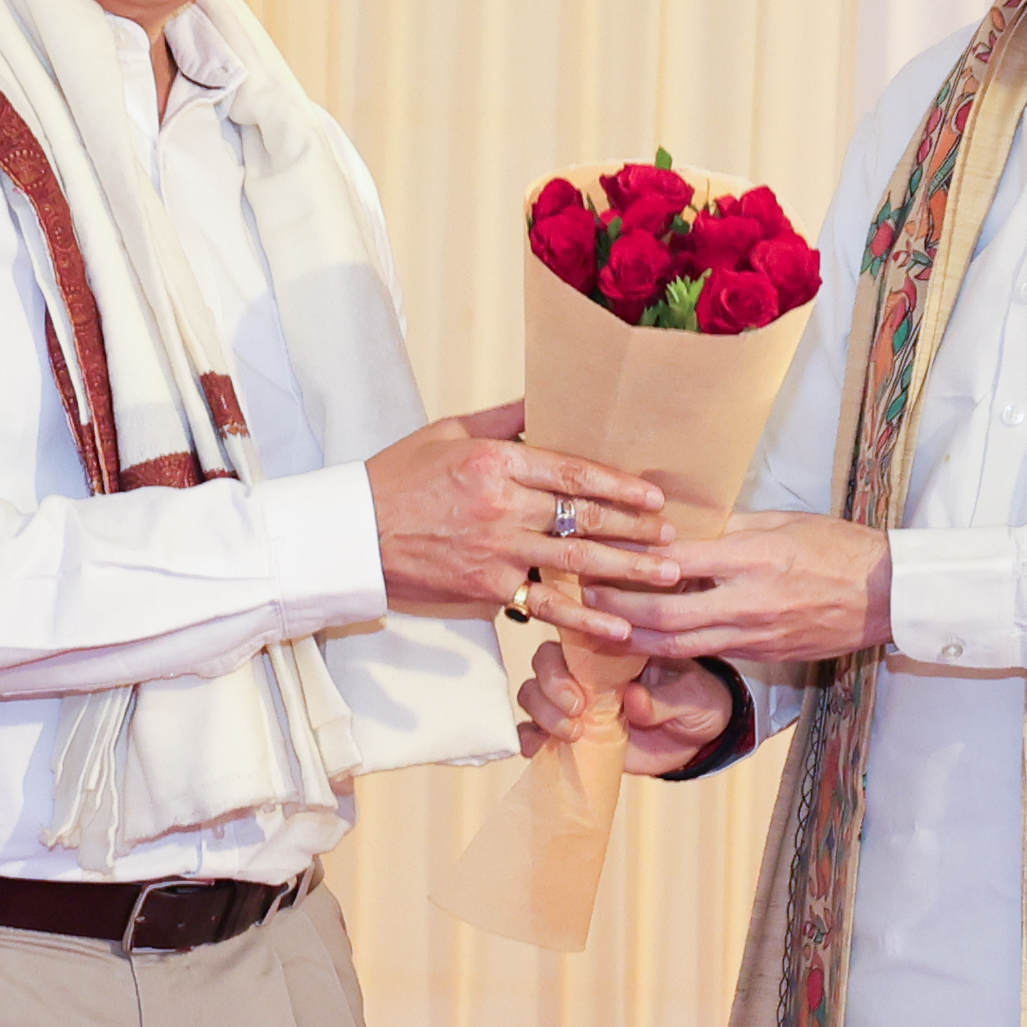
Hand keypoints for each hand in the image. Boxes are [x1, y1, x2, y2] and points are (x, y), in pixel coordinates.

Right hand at [368, 400, 676, 622]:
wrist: (351, 534)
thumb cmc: (397, 476)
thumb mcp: (448, 432)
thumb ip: (504, 418)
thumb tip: (548, 397)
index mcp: (495, 462)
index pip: (572, 471)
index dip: (618, 484)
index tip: (653, 495)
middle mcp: (502, 506)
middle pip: (583, 517)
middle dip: (635, 529)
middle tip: (675, 538)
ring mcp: (496, 551)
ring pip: (575, 562)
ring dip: (626, 571)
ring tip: (666, 578)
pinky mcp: (486, 589)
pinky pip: (546, 606)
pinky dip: (584, 620)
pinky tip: (619, 629)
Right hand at [514, 638, 734, 776]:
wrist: (700, 739)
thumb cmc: (698, 703)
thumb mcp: (695, 698)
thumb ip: (666, 700)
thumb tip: (633, 701)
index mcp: (617, 648)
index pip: (577, 634)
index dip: (570, 651)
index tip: (584, 684)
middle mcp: (589, 670)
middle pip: (545, 663)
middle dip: (551, 685)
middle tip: (577, 709)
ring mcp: (576, 701)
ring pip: (533, 693)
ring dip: (542, 712)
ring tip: (571, 733)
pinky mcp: (571, 732)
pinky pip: (534, 730)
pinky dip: (529, 737)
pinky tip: (536, 749)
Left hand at [584, 510, 891, 665]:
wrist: (887, 595)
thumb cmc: (838, 547)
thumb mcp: (784, 521)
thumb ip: (731, 524)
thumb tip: (681, 521)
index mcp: (754, 557)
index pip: (676, 560)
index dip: (631, 558)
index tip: (600, 547)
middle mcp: (748, 601)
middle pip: (664, 614)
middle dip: (617, 606)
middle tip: (584, 592)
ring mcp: (754, 635)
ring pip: (677, 644)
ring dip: (633, 636)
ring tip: (600, 623)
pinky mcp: (761, 655)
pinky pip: (704, 653)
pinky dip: (669, 648)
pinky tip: (645, 638)